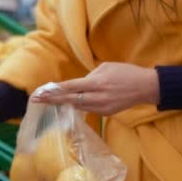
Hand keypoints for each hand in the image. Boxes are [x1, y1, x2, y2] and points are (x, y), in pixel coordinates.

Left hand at [31, 62, 159, 114]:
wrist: (146, 87)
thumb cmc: (126, 72)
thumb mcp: (106, 67)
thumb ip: (89, 76)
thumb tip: (79, 84)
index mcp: (96, 83)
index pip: (69, 88)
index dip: (53, 91)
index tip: (40, 92)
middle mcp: (96, 97)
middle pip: (68, 100)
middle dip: (51, 100)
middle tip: (35, 100)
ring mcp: (101, 107)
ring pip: (76, 106)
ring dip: (61, 103)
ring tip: (46, 101)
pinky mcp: (106, 113)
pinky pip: (87, 109)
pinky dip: (76, 106)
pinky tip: (66, 104)